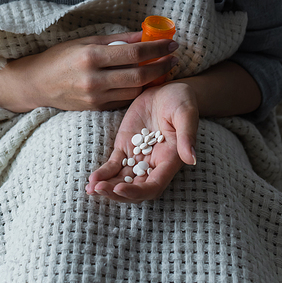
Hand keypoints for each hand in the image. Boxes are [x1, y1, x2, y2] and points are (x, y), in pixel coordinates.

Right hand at [24, 33, 178, 111]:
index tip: (171, 44)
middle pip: (139, 75)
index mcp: (91, 56)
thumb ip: (116, 39)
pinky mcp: (96, 109)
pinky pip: (124, 100)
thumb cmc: (60, 56)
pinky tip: (145, 81)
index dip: (157, 48)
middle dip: (161, 66)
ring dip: (153, 80)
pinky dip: (138, 90)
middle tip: (174, 58)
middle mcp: (94, 79)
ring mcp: (95, 97)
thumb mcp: (86, 41)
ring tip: (162, 68)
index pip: (134, 53)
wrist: (37, 84)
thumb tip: (144, 35)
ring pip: (135, 90)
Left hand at [86, 81, 197, 202]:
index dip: (137, 191)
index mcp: (170, 160)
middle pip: (135, 188)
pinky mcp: (125, 147)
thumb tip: (191, 159)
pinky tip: (91, 179)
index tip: (120, 188)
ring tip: (90, 189)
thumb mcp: (186, 113)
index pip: (154, 185)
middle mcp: (154, 164)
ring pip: (122, 180)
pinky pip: (113, 165)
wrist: (167, 89)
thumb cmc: (181, 100)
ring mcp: (138, 157)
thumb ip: (187, 135)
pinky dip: (103, 173)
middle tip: (99, 190)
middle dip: (117, 193)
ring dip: (107, 187)